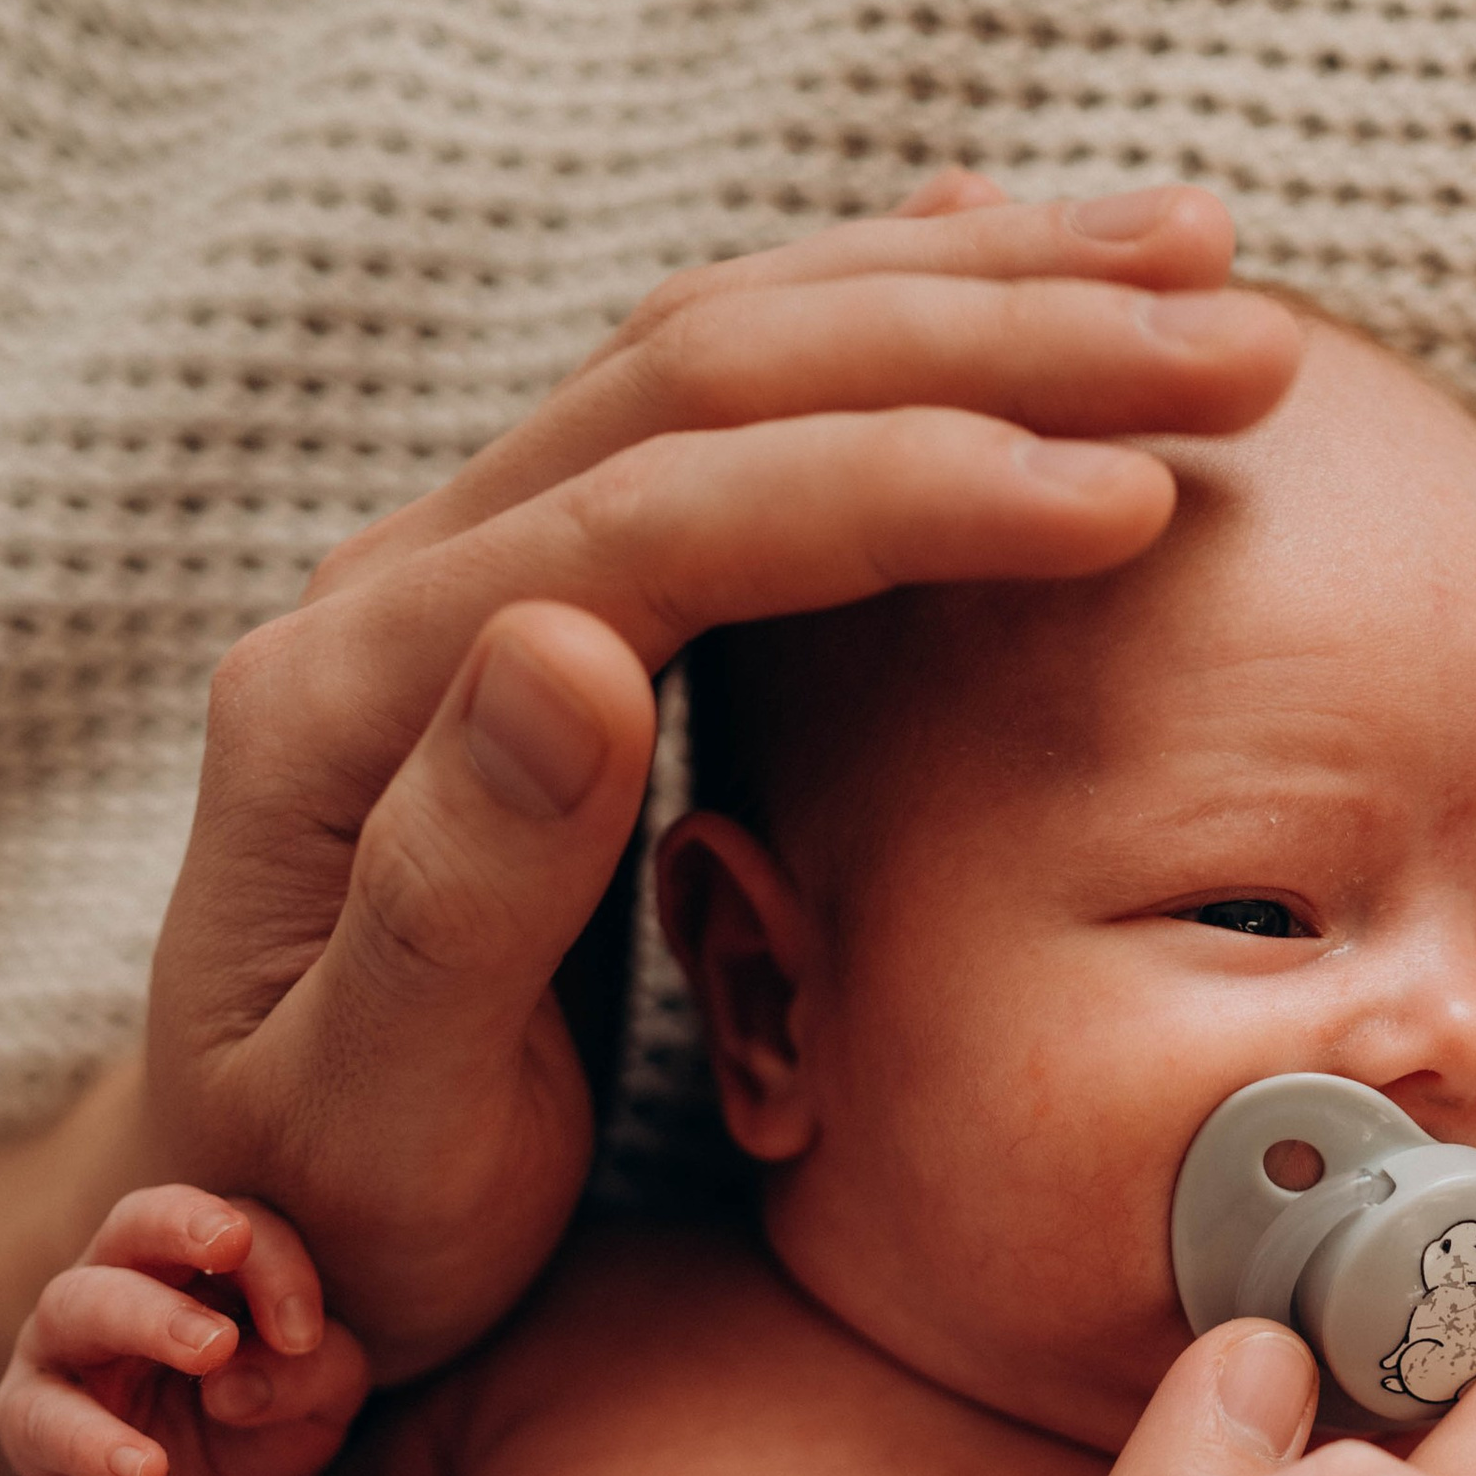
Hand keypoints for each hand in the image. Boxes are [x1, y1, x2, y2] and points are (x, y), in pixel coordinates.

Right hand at [0, 1185, 366, 1475]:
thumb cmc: (266, 1431)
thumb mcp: (322, 1405)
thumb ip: (316, 1374)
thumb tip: (242, 1376)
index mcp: (197, 1265)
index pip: (233, 1225)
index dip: (273, 1260)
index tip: (306, 1332)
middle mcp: (121, 1284)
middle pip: (134, 1227)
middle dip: (181, 1228)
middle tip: (230, 1244)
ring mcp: (66, 1348)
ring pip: (79, 1303)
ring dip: (147, 1317)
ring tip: (211, 1351)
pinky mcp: (31, 1421)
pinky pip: (45, 1420)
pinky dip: (93, 1443)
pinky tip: (147, 1470)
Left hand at [137, 174, 1299, 1383]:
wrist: (249, 1214)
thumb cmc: (332, 1206)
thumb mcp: (376, 1109)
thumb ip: (453, 891)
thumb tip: (568, 645)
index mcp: (355, 696)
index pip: (663, 516)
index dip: (904, 487)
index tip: (1123, 499)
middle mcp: (403, 590)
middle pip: (710, 379)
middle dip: (986, 340)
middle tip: (1226, 345)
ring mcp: (471, 579)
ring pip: (730, 357)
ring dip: (965, 295)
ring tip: (1188, 261)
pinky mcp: (542, 605)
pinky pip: (723, 418)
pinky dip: (883, 333)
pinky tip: (1002, 276)